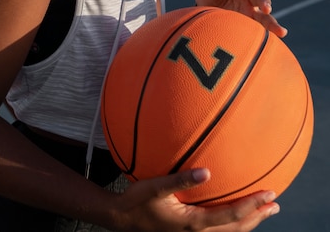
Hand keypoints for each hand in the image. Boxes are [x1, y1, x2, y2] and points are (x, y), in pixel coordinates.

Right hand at [113, 168, 278, 230]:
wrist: (122, 219)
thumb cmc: (138, 200)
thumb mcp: (156, 186)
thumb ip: (181, 179)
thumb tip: (207, 171)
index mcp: (193, 223)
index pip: (230, 216)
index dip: (252, 206)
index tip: (269, 195)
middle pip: (236, 229)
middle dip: (257, 217)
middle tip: (275, 204)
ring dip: (248, 222)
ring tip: (263, 211)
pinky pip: (219, 231)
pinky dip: (233, 223)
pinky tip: (234, 214)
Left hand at [195, 0, 286, 37]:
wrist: (208, 16)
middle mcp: (247, 0)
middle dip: (265, 2)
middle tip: (267, 9)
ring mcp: (251, 14)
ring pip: (266, 18)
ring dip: (273, 24)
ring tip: (282, 32)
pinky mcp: (252, 27)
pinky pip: (262, 32)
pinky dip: (269, 36)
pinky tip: (276, 42)